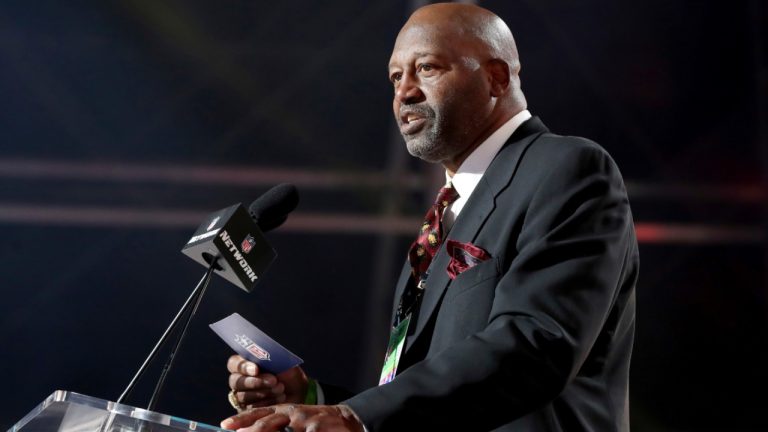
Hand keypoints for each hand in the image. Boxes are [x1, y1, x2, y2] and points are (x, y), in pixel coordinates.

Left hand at [220, 404, 363, 431]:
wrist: (345, 420)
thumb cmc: (312, 425)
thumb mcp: (291, 424)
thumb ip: (273, 427)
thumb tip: (247, 431)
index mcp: (282, 410)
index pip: (258, 413)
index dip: (241, 419)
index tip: (225, 425)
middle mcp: (291, 413)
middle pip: (267, 421)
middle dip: (251, 430)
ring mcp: (304, 420)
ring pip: (282, 431)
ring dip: (263, 431)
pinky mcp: (316, 427)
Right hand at [227, 355, 308, 409]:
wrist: (298, 396)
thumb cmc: (290, 377)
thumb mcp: (286, 364)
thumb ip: (274, 358)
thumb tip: (267, 356)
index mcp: (245, 364)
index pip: (234, 363)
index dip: (243, 366)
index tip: (256, 369)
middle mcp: (240, 381)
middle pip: (235, 381)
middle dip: (255, 381)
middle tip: (273, 380)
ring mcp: (242, 398)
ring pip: (243, 396)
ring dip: (264, 392)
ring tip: (281, 388)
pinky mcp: (247, 412)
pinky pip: (250, 409)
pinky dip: (267, 403)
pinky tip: (280, 398)